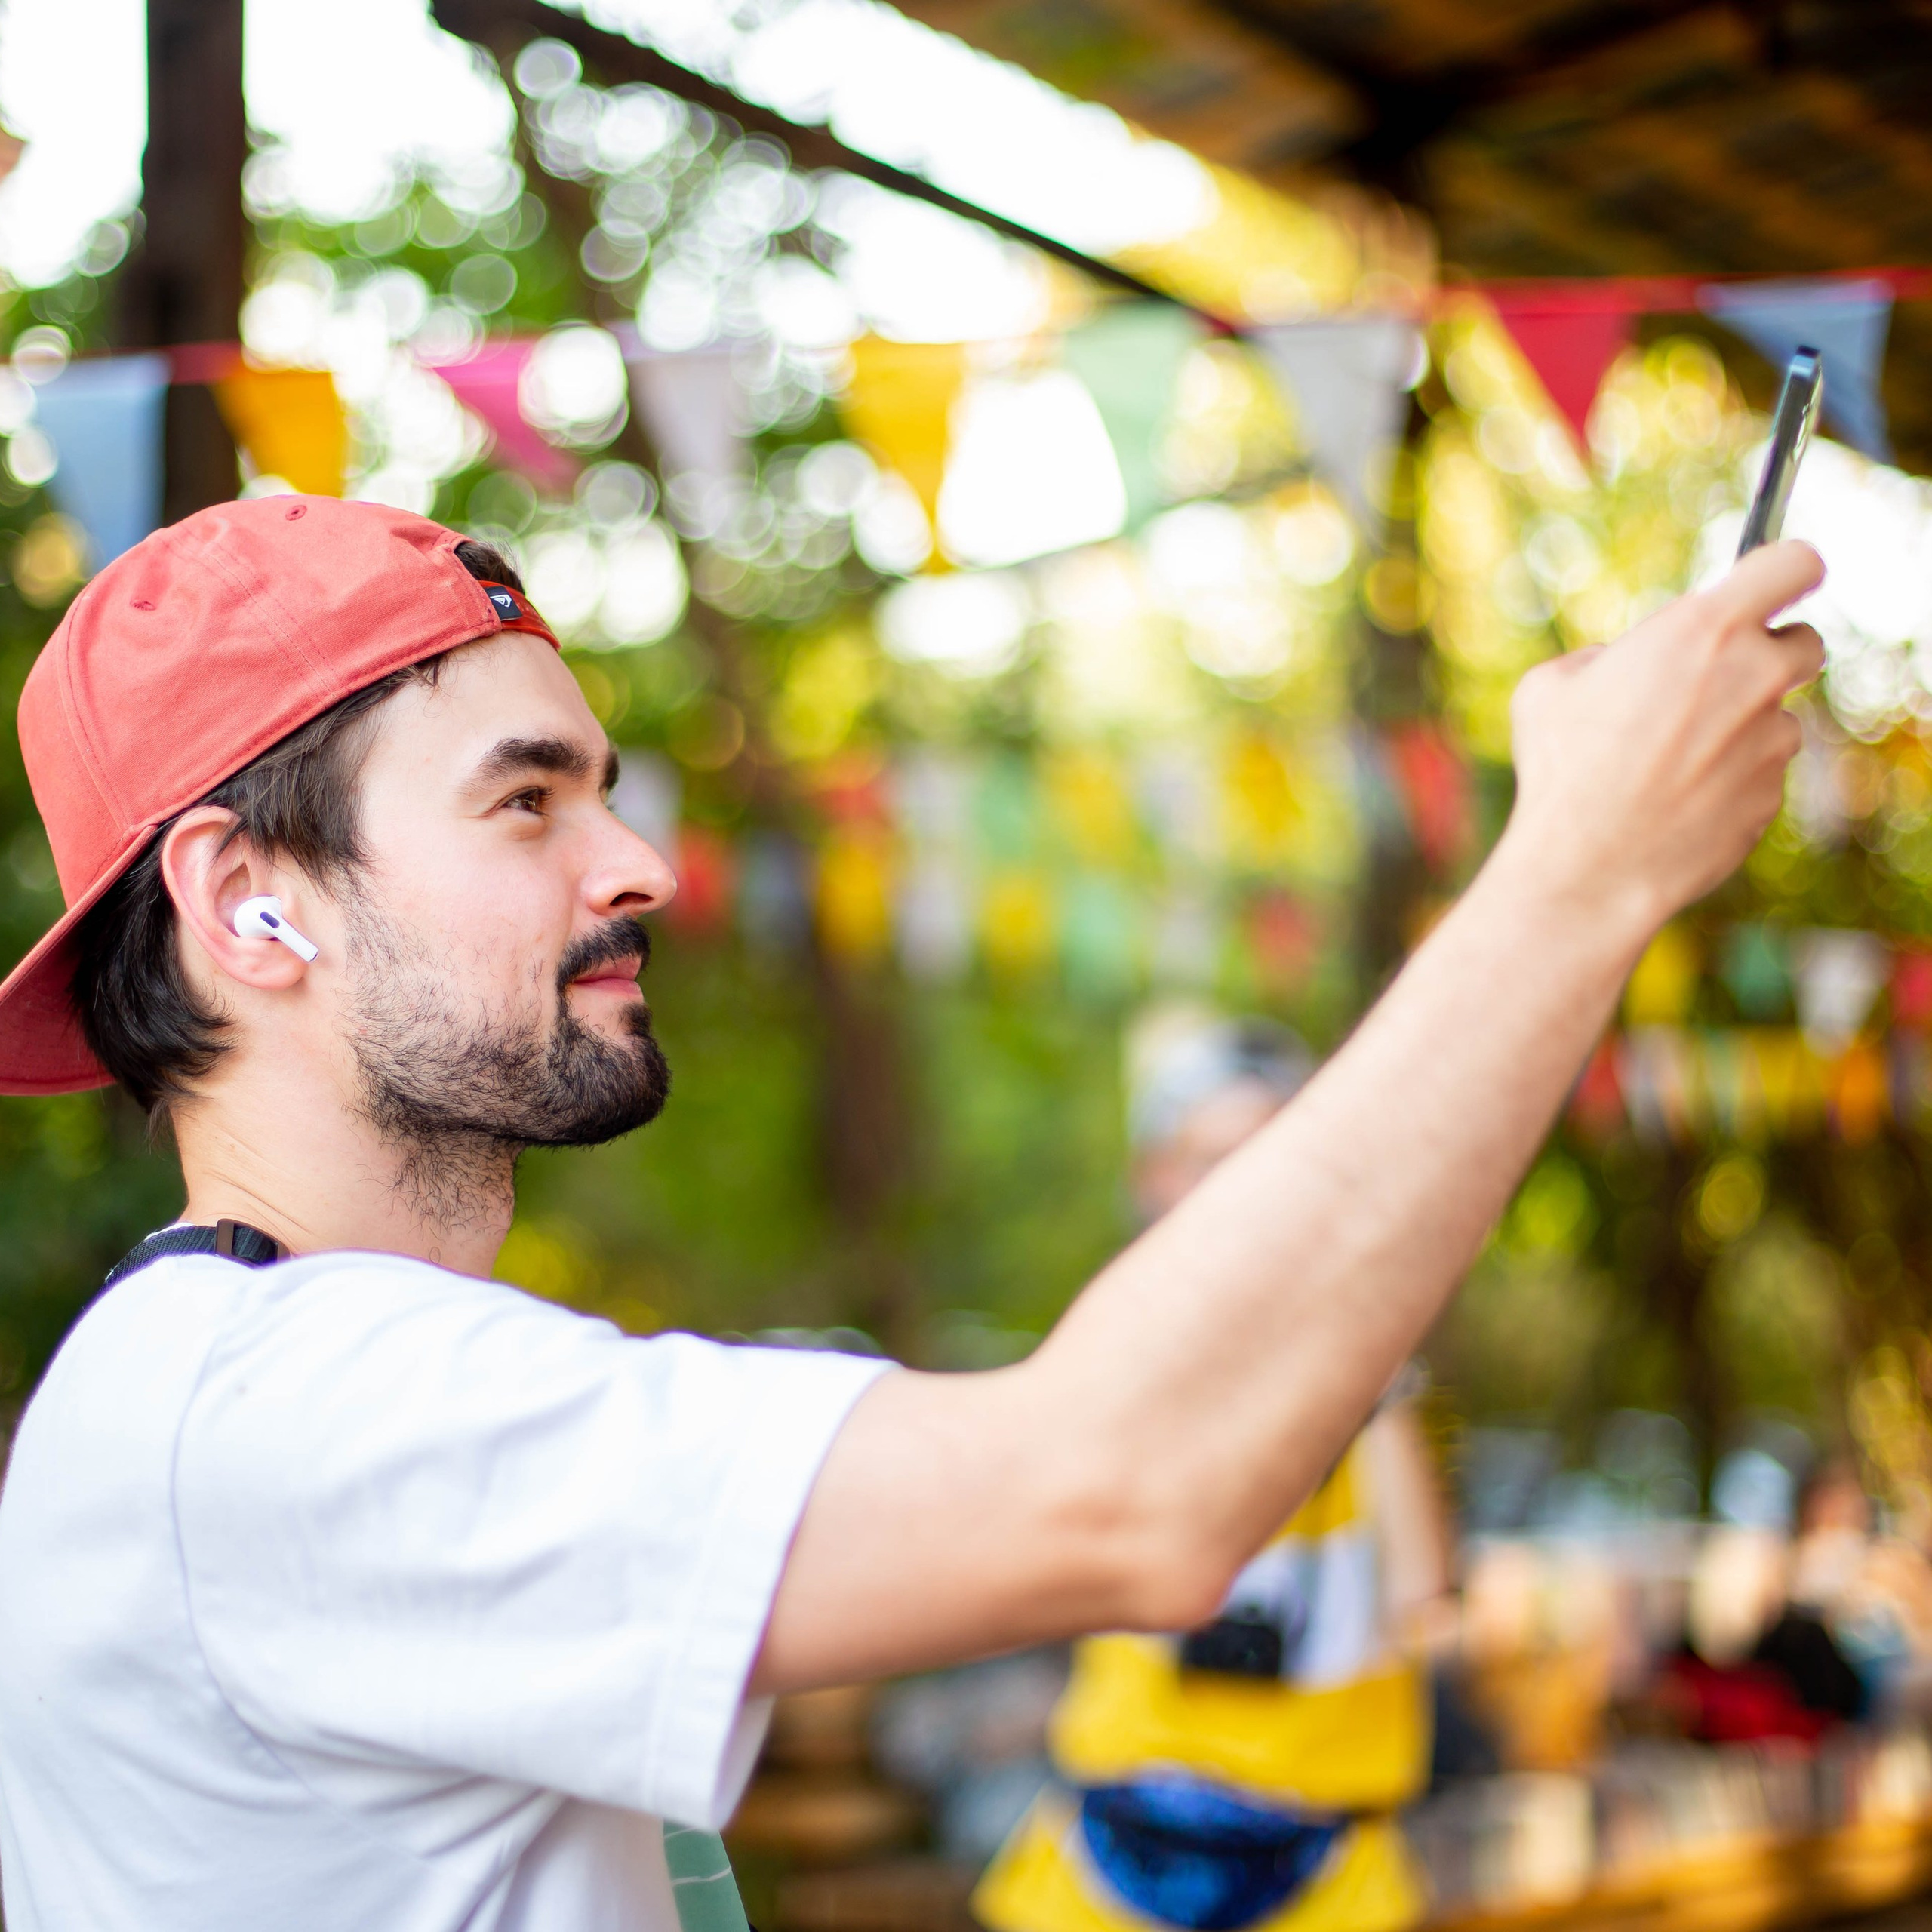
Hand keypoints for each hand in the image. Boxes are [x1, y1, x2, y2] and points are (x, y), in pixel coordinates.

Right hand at [1503, 540, 1824, 934]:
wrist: (1587, 868)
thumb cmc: (1561, 770)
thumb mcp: (1552, 685)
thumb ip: (1607, 655)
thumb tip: (1624, 664)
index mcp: (1703, 629)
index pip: (1796, 563)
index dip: (1786, 569)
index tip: (1771, 584)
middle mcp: (1754, 677)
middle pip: (1807, 641)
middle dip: (1771, 653)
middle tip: (1718, 678)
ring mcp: (1771, 740)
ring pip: (1777, 715)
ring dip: (1740, 726)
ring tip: (1672, 760)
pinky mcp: (1771, 794)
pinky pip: (1761, 772)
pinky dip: (1730, 779)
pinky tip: (1677, 799)